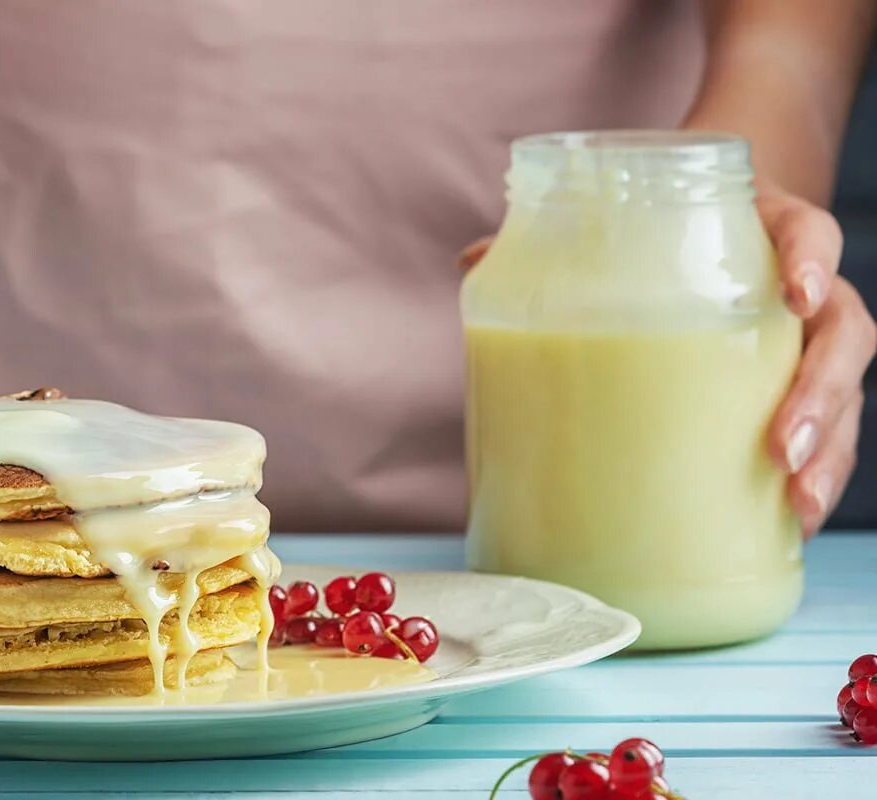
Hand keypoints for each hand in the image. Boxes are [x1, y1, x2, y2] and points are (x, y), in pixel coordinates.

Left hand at [456, 183, 876, 538]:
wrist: (721, 226)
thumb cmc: (669, 232)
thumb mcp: (625, 227)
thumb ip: (556, 243)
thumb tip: (469, 260)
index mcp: (766, 232)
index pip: (810, 232)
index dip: (813, 259)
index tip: (794, 292)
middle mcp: (805, 290)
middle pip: (842, 332)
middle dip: (821, 392)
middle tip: (781, 446)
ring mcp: (807, 345)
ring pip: (846, 395)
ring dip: (829, 452)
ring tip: (796, 505)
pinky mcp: (802, 391)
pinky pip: (828, 436)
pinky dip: (814, 478)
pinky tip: (790, 524)